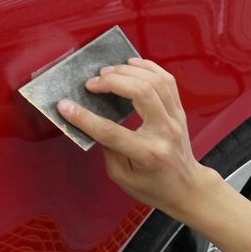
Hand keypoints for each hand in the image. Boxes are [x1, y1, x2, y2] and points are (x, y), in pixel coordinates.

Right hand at [57, 57, 212, 218]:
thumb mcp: (122, 176)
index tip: (64, 105)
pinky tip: (131, 64)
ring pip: (155, 81)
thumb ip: (107, 148)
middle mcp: (165, 131)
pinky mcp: (180, 110)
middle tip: (91, 83)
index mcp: (148, 153)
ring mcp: (176, 118)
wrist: (186, 187)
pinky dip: (148, 67)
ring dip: (128, 71)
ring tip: (107, 71)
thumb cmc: (152, 186)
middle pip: (140, 93)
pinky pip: (167, 80)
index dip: (84, 118)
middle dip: (111, 82)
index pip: (111, 132)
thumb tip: (92, 120)